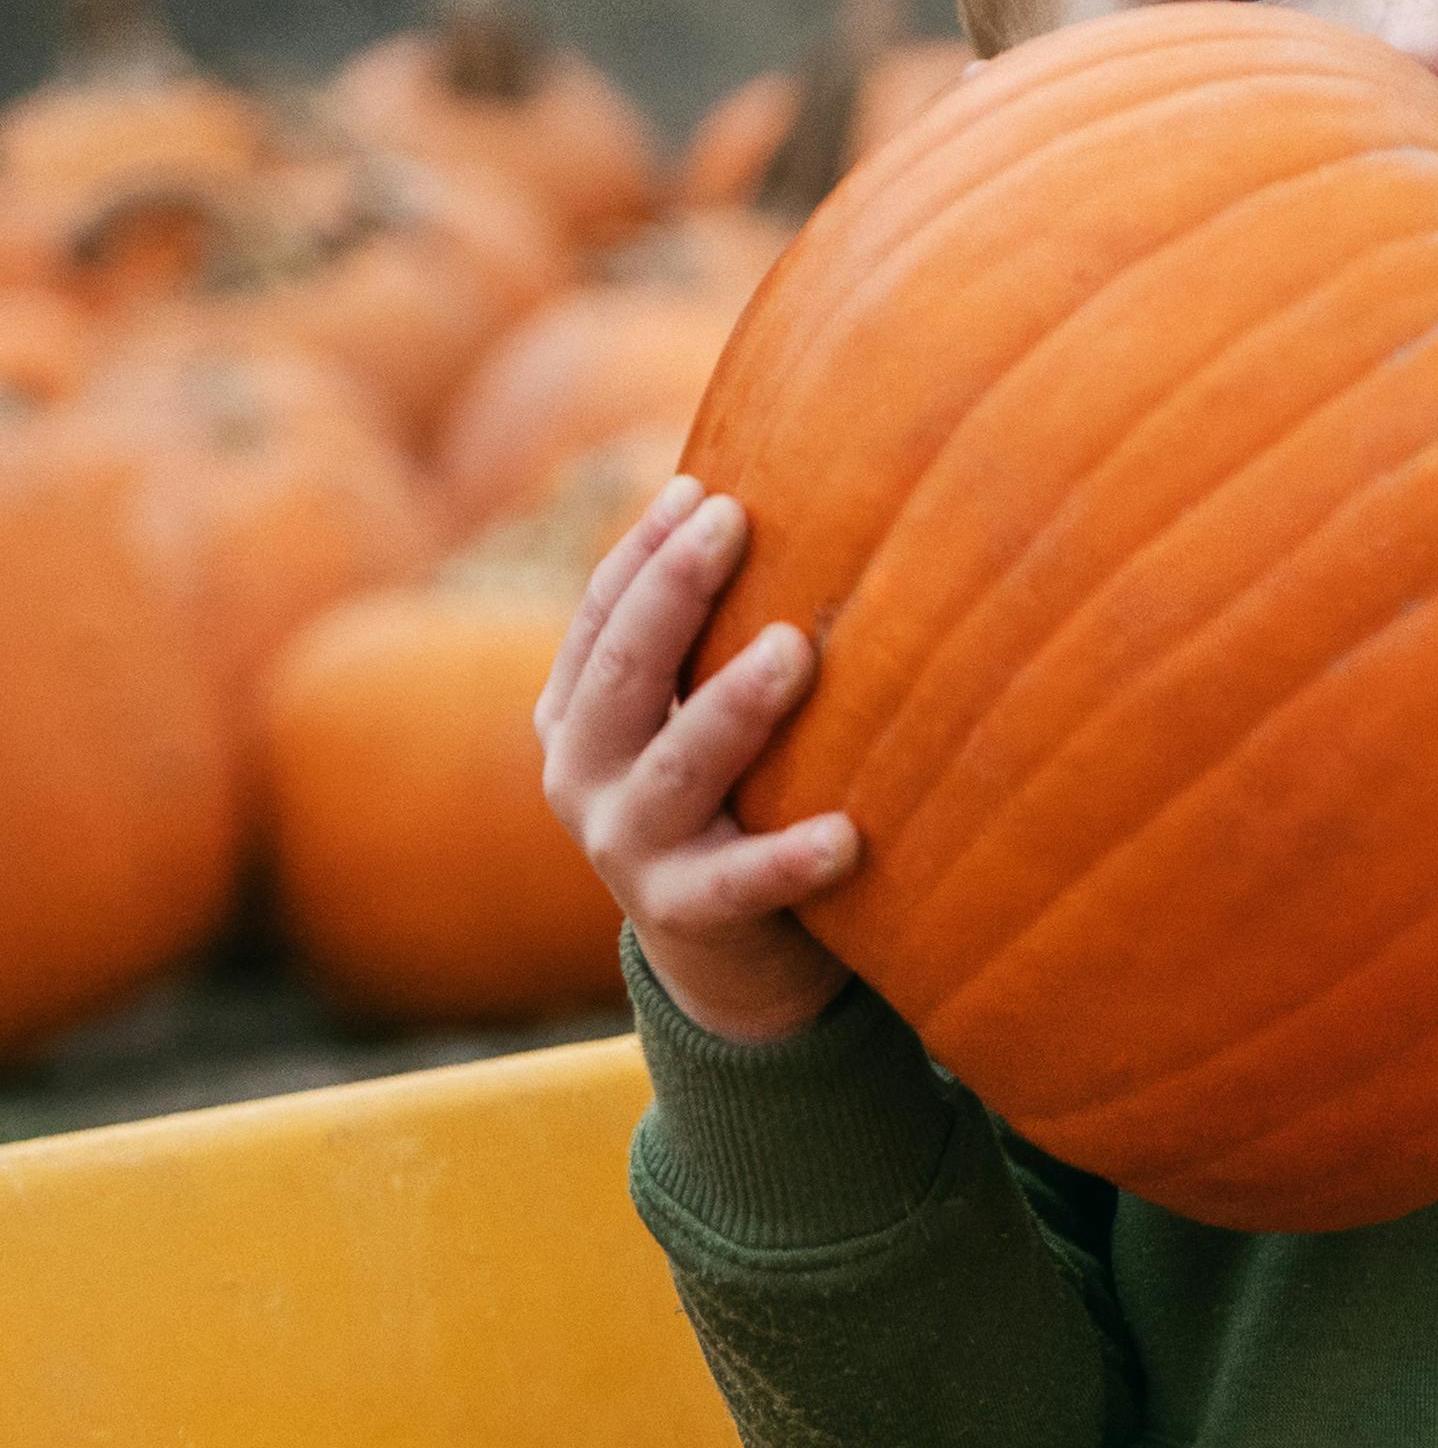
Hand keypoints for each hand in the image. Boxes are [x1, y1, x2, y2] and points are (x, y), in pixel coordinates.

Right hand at [535, 476, 859, 1042]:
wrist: (727, 957)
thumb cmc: (729, 798)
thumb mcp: (689, 716)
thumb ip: (703, 636)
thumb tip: (765, 496)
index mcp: (578, 716)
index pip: (602, 616)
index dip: (646, 551)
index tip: (704, 491)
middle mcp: (584, 777)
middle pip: (623, 671)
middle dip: (674, 591)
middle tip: (735, 522)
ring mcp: (627, 849)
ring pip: (676, 768)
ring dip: (733, 705)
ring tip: (796, 650)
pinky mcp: (687, 914)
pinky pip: (743, 883)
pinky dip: (792, 858)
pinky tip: (849, 834)